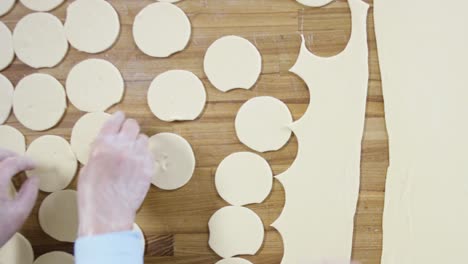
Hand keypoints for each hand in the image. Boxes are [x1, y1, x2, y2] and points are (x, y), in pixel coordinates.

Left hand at [0, 149, 38, 246]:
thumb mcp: (19, 214)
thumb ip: (30, 193)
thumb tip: (34, 179)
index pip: (12, 162)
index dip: (26, 161)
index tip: (34, 166)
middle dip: (11, 155)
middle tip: (22, 163)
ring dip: (0, 160)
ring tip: (9, 168)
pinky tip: (0, 177)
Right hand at [77, 112, 153, 236]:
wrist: (107, 213)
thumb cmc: (93, 195)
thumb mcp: (88, 167)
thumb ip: (100, 152)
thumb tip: (106, 146)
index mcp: (103, 144)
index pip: (114, 120)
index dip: (118, 118)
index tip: (121, 118)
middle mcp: (122, 146)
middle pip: (132, 125)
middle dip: (130, 129)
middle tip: (128, 136)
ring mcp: (137, 156)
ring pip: (143, 139)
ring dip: (138, 144)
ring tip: (132, 155)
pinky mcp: (148, 167)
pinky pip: (149, 155)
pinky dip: (144, 158)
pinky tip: (137, 167)